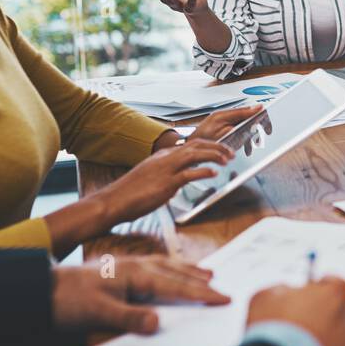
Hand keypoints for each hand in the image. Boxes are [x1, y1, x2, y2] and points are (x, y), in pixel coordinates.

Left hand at [51, 256, 229, 334]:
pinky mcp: (119, 270)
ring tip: (206, 272)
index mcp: (134, 274)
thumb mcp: (97, 313)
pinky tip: (169, 270)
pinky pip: (154, 266)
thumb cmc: (68, 301)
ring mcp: (127, 266)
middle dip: (200, 280)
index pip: (174, 285)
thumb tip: (158, 323)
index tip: (221, 298)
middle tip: (223, 287)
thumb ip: (129, 318)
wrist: (42, 290)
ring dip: (187, 270)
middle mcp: (135, 266)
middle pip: (175, 272)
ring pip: (165, 265)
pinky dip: (169, 268)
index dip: (200, 293)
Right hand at [98, 139, 233, 225]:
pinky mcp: (165, 184)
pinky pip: (188, 174)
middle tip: (230, 152)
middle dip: (216, 146)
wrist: (114, 201)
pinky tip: (214, 173)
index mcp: (163, 156)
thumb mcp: (152, 177)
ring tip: (227, 159)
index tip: (222, 148)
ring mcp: (165, 170)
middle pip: (196, 145)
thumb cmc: (131, 192)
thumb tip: (183, 177)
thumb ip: (168, 174)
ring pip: (194, 154)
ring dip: (214, 155)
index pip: (191, 144)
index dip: (210, 145)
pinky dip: (203, 172)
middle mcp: (165, 159)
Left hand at [189, 104, 262, 141]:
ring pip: (245, 127)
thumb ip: (238, 123)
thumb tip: (254, 113)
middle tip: (260, 140)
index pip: (249, 110)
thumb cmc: (202, 139)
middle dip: (256, 130)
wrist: (190, 146)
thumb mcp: (223, 132)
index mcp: (225, 114)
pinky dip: (243, 140)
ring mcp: (225, 122)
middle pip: (248, 118)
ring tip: (250, 148)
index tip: (267, 128)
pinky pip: (239, 132)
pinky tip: (244, 148)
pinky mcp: (224, 128)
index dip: (261, 117)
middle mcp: (226, 116)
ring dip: (249, 138)